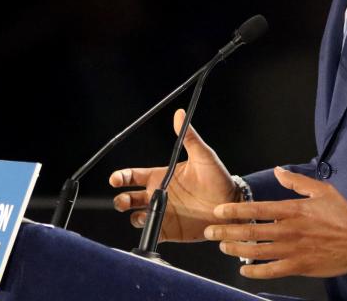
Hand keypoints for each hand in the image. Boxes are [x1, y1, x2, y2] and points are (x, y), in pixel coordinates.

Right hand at [109, 109, 238, 242]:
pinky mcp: (169, 230)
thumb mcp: (203, 156)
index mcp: (160, 176)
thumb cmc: (217, 178)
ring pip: (136, 216)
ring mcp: (162, 213)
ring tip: (142, 214)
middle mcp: (157, 195)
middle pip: (128, 198)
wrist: (231, 204)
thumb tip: (179, 114)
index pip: (133, 176)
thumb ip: (189, 137)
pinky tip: (153, 225)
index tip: (115, 179)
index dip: (120, 177)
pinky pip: (151, 233)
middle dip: (121, 200)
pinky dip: (147, 231)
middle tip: (124, 201)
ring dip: (135, 216)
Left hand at [204, 166, 346, 277]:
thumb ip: (297, 181)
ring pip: (257, 251)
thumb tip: (279, 171)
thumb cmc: (343, 214)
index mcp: (293, 209)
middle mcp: (289, 229)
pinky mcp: (300, 266)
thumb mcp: (322, 190)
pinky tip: (244, 270)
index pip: (257, 209)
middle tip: (209, 231)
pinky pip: (272, 270)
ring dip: (236, 249)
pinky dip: (256, 271)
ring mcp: (293, 249)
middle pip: (251, 231)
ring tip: (222, 246)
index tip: (218, 210)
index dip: (234, 210)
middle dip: (227, 231)